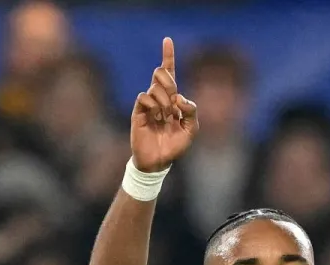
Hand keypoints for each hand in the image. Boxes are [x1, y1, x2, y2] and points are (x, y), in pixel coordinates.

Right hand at [130, 38, 197, 172]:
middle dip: (170, 84)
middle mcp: (159, 97)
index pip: (169, 72)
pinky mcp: (138, 111)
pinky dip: (153, 106)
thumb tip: (180, 98)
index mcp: (172, 98)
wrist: (158, 161)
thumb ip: (192, 111)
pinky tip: (155, 118)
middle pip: (161, 73)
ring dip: (164, 102)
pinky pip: (144, 97)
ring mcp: (148, 104)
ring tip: (165, 118)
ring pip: (155, 87)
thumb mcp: (191, 129)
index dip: (168, 56)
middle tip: (173, 103)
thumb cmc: (174, 145)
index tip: (167, 40)